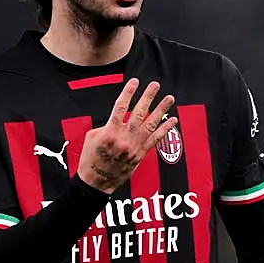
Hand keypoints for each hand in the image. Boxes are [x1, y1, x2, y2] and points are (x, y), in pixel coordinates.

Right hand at [77, 77, 176, 193]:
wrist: (96, 181)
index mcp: (109, 131)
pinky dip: (165, 130)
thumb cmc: (90, 159)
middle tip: (155, 85)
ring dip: (161, 110)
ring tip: (169, 98)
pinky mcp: (140, 155)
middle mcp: (124, 138)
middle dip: (147, 97)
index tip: (134, 81)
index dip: (128, 92)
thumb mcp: (92, 138)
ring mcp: (134, 146)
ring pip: (150, 124)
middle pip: (138, 113)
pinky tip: (173, 120)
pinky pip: (155, 140)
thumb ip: (105, 126)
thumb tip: (117, 120)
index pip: (120, 106)